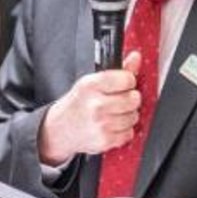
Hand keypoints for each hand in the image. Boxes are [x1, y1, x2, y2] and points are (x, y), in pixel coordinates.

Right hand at [38, 51, 142, 165]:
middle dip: (130, 99)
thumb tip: (137, 57)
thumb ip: (117, 71)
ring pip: (133, 116)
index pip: (127, 79)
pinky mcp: (104, 140)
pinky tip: (111, 127)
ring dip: (127, 116)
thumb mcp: (92, 83)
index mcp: (91, 85)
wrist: (59, 129)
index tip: (123, 85)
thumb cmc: (78, 104)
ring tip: (113, 115)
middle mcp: (95, 104)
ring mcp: (100, 124)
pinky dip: (123, 131)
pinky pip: (129, 133)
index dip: (128, 82)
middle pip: (134, 98)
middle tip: (118, 101)